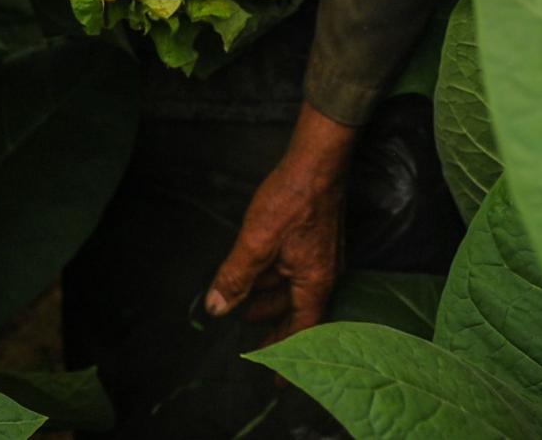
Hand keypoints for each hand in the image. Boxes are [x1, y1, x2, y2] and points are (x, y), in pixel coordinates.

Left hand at [205, 103, 355, 342]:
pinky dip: (274, 281)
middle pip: (298, 314)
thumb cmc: (291, 200)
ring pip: (293, 291)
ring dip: (269, 302)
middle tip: (252, 347)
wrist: (316, 161)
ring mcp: (322, 258)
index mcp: (314, 284)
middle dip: (273, 331)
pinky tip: (256, 275)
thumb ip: (235, 276)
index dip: (285, 357)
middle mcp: (324, 275)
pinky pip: (295, 273)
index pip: (300, 333)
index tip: (277, 381)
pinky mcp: (316, 241)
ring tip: (245, 310)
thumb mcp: (256, 242)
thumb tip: (217, 309)